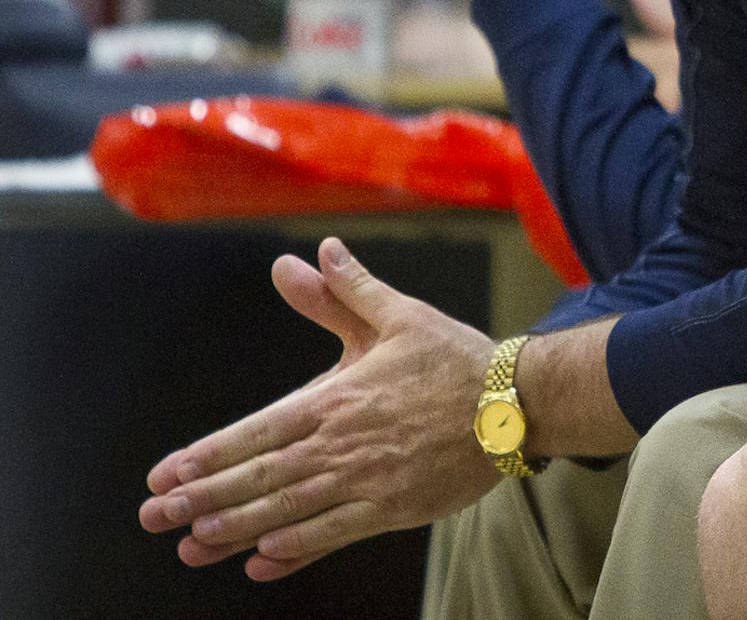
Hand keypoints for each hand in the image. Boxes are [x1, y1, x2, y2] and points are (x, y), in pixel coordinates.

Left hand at [139, 238, 500, 580]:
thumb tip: (306, 256)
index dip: (208, 454)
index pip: (257, 430)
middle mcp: (342, 444)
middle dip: (202, 499)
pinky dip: (296, 550)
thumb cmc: (455, 358)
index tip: (166, 472)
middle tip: (155, 516)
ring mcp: (366, 481)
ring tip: (193, 546)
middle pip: (260, 477)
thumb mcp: (398, 316)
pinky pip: (333, 535)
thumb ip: (345, 292)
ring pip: (288, 512)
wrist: (517, 403)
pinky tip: (263, 563)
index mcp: (338, 398)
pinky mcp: (393, 509)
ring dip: (236, 531)